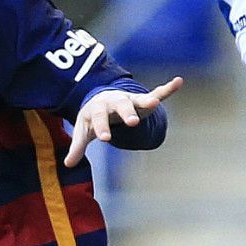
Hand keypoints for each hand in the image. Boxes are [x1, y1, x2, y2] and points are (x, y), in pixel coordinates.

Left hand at [65, 78, 183, 166]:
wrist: (100, 98)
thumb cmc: (93, 118)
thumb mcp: (83, 131)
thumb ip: (77, 147)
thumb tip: (67, 164)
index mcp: (98, 109)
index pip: (99, 119)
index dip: (102, 128)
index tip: (106, 138)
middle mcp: (114, 102)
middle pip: (120, 106)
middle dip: (126, 114)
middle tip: (132, 122)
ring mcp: (130, 100)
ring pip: (138, 101)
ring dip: (146, 101)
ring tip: (154, 103)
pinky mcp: (143, 101)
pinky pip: (157, 93)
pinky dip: (167, 89)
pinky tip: (178, 81)